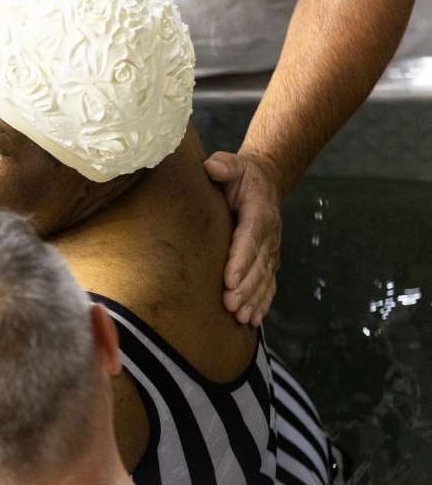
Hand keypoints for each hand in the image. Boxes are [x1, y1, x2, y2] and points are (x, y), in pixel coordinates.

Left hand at [204, 151, 284, 326]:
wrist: (264, 182)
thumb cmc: (241, 175)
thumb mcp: (233, 164)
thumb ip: (224, 165)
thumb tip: (213, 167)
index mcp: (259, 212)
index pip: (249, 239)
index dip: (240, 261)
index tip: (228, 280)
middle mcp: (269, 234)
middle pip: (258, 265)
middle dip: (245, 288)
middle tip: (230, 306)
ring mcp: (271, 249)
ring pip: (264, 278)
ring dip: (254, 299)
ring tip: (241, 317)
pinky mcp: (269, 260)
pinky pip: (269, 283)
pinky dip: (263, 302)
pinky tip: (254, 320)